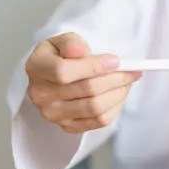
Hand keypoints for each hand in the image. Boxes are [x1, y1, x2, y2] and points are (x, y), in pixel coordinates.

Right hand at [25, 32, 141, 132]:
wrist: (53, 78)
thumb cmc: (60, 57)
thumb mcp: (62, 41)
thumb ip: (71, 42)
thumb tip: (80, 51)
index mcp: (36, 68)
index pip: (65, 72)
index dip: (94, 66)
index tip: (115, 61)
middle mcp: (41, 95)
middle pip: (87, 90)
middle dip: (116, 79)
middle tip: (132, 71)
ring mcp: (54, 114)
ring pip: (95, 107)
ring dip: (118, 93)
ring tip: (127, 82)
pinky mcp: (68, 127)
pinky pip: (99, 121)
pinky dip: (115, 108)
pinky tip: (118, 95)